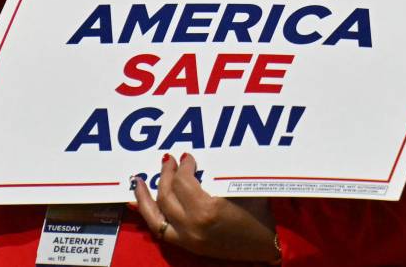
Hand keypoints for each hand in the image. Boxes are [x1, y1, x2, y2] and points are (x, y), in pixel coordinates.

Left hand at [134, 153, 279, 262]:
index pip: (182, 181)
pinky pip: (159, 229)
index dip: (182, 166)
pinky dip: (149, 214)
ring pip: (155, 215)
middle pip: (166, 195)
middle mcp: (192, 226)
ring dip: (146, 195)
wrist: (266, 248)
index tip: (187, 157)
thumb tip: (200, 156)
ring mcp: (187, 238)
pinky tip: (142, 203)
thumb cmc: (259, 216)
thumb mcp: (243, 189)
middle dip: (165, 174)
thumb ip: (221, 173)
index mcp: (206, 210)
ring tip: (139, 181)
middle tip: (167, 160)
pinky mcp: (187, 246)